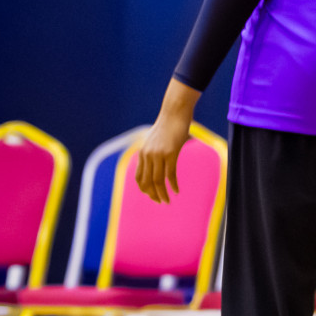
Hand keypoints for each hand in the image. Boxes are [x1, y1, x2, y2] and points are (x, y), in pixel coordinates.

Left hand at [135, 80, 200, 203]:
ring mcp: (158, 154)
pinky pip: (170, 174)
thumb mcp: (156, 141)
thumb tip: (156, 164)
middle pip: (147, 181)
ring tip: (167, 201)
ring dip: (162, 193)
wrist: (174, 113)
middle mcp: (148, 155)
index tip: (152, 196)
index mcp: (143, 153)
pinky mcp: (170, 153)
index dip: (144, 189)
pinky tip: (176, 191)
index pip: (139, 177)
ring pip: (157, 180)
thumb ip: (153, 153)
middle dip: (153, 194)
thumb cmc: (167, 127)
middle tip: (161, 202)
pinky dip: (172, 185)